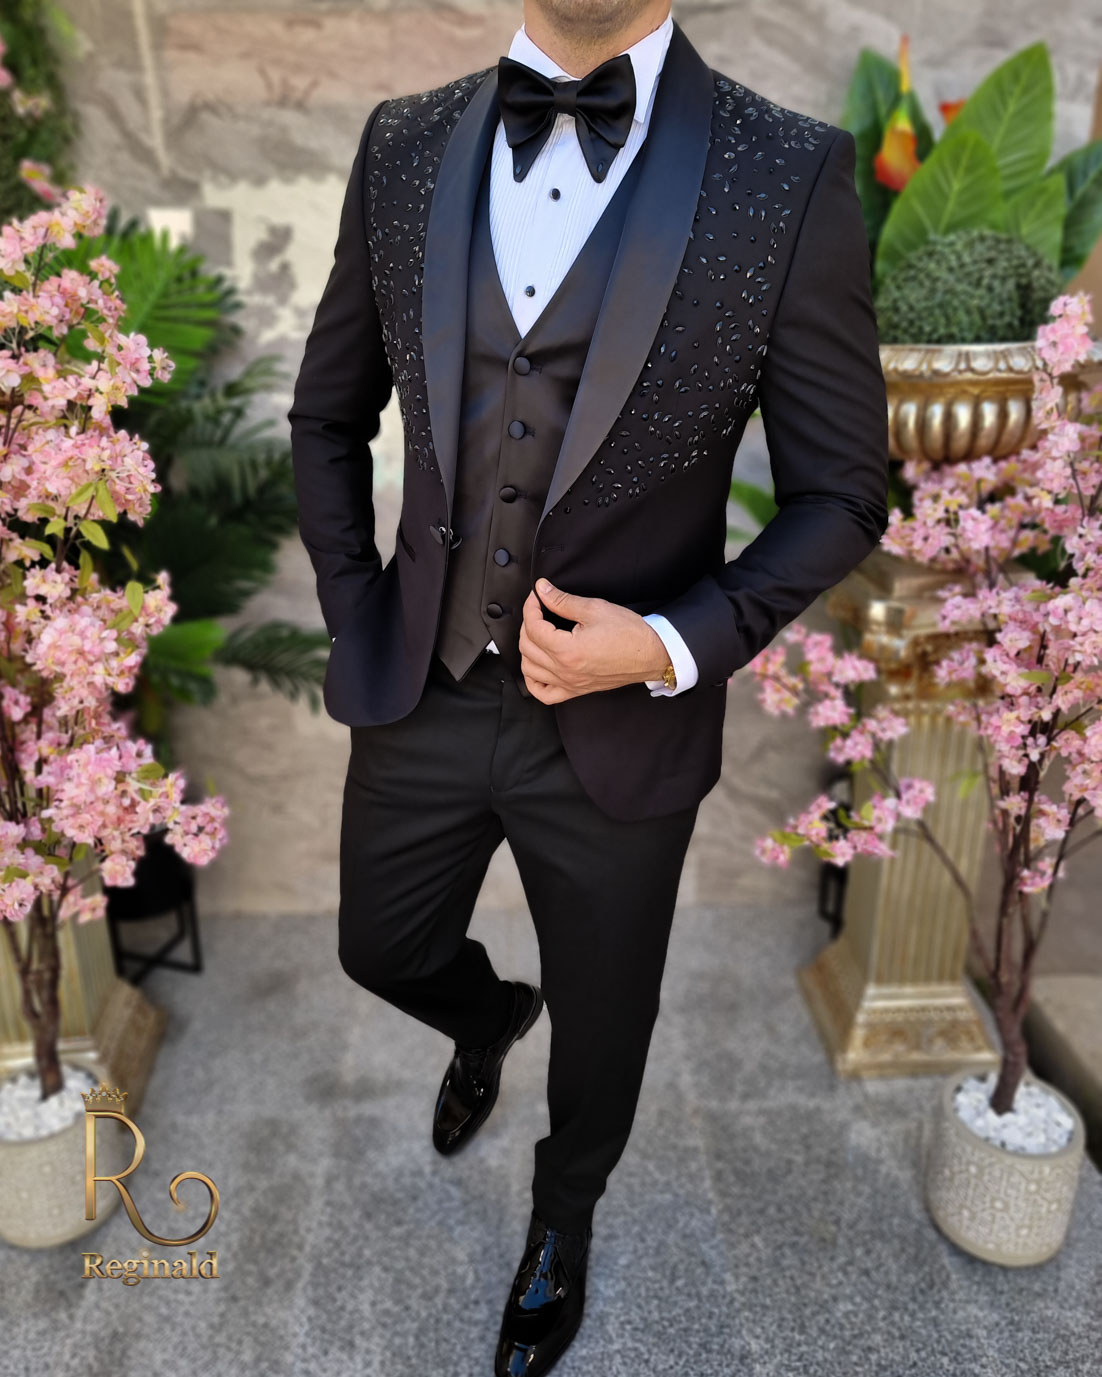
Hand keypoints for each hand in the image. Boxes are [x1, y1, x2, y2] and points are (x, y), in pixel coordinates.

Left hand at [518, 578, 670, 703]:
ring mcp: (569, 683)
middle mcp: (564, 671)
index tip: (537, 596)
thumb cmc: (629, 633)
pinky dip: (533, 682)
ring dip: (527, 650)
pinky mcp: (576, 690)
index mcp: (567, 650)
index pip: (534, 628)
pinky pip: (544, 694)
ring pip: (530, 670)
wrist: (651, 655)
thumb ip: (562, 601)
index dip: (531, 607)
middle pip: (527, 647)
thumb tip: (542, 590)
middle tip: (539, 610)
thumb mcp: (594, 609)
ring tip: (537, 634)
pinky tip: (536, 667)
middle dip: (528, 624)